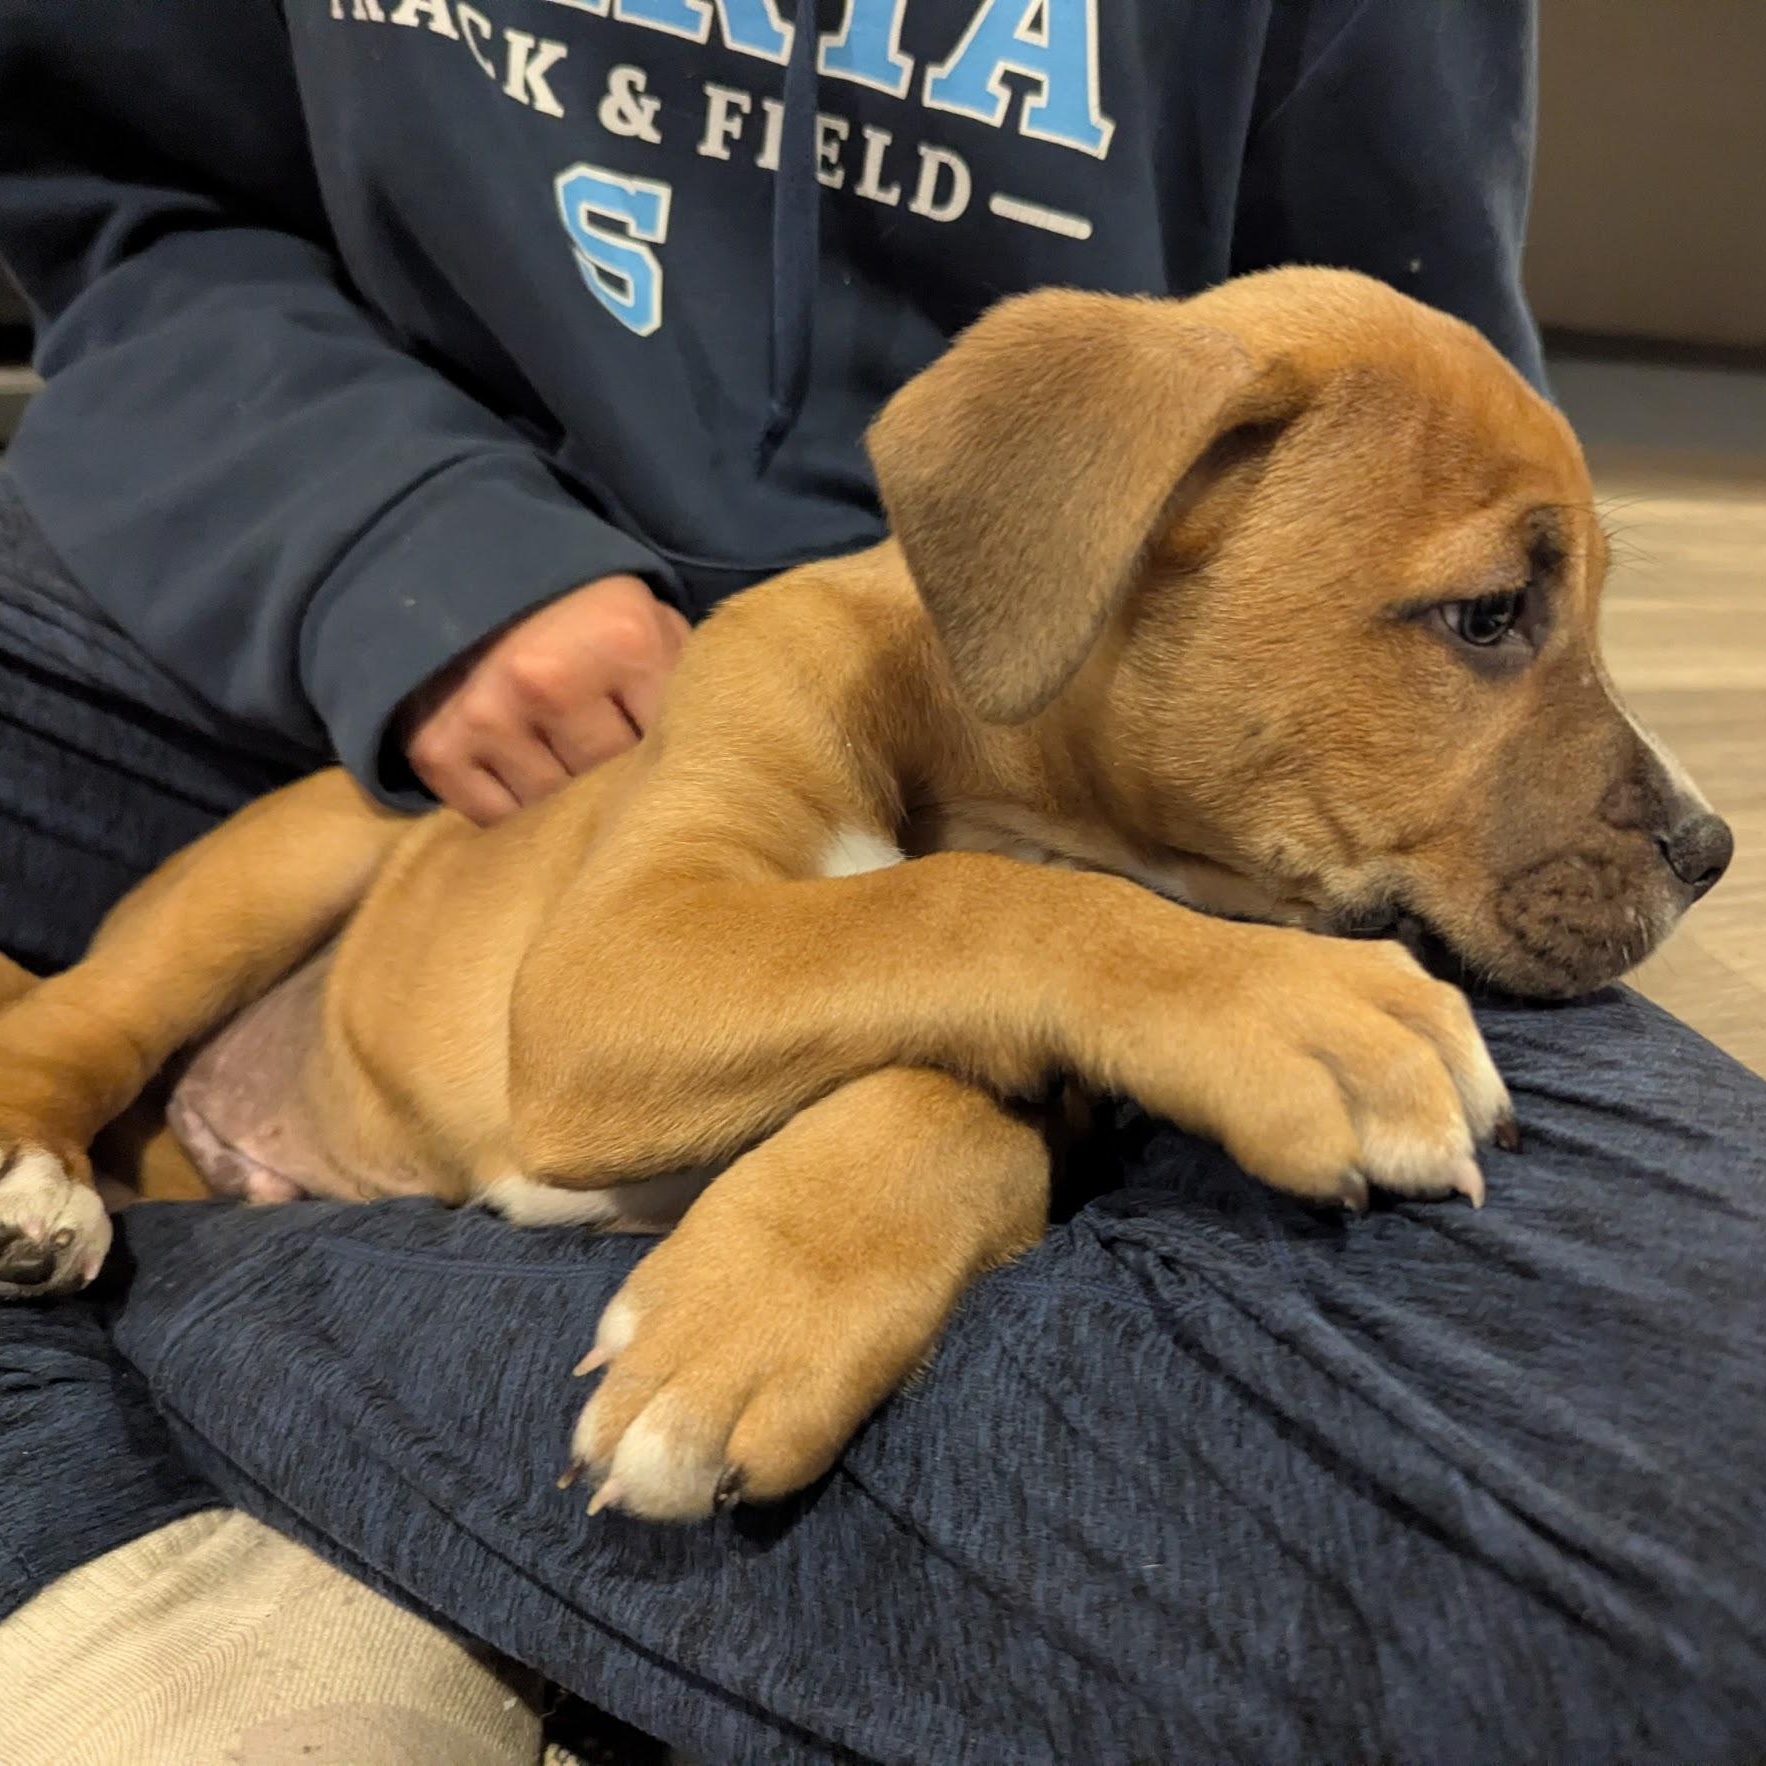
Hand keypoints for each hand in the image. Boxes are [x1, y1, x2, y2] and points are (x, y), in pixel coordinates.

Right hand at [401, 575, 688, 824]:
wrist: (473, 583)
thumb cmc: (587, 620)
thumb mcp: (654, 628)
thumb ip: (689, 686)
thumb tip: (723, 762)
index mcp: (623, 643)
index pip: (670, 751)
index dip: (674, 766)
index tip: (672, 769)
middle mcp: (548, 680)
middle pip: (612, 789)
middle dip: (621, 791)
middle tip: (620, 782)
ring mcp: (487, 717)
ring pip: (555, 814)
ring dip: (567, 808)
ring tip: (571, 776)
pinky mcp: (437, 751)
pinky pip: (496, 821)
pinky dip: (516, 816)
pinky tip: (527, 779)